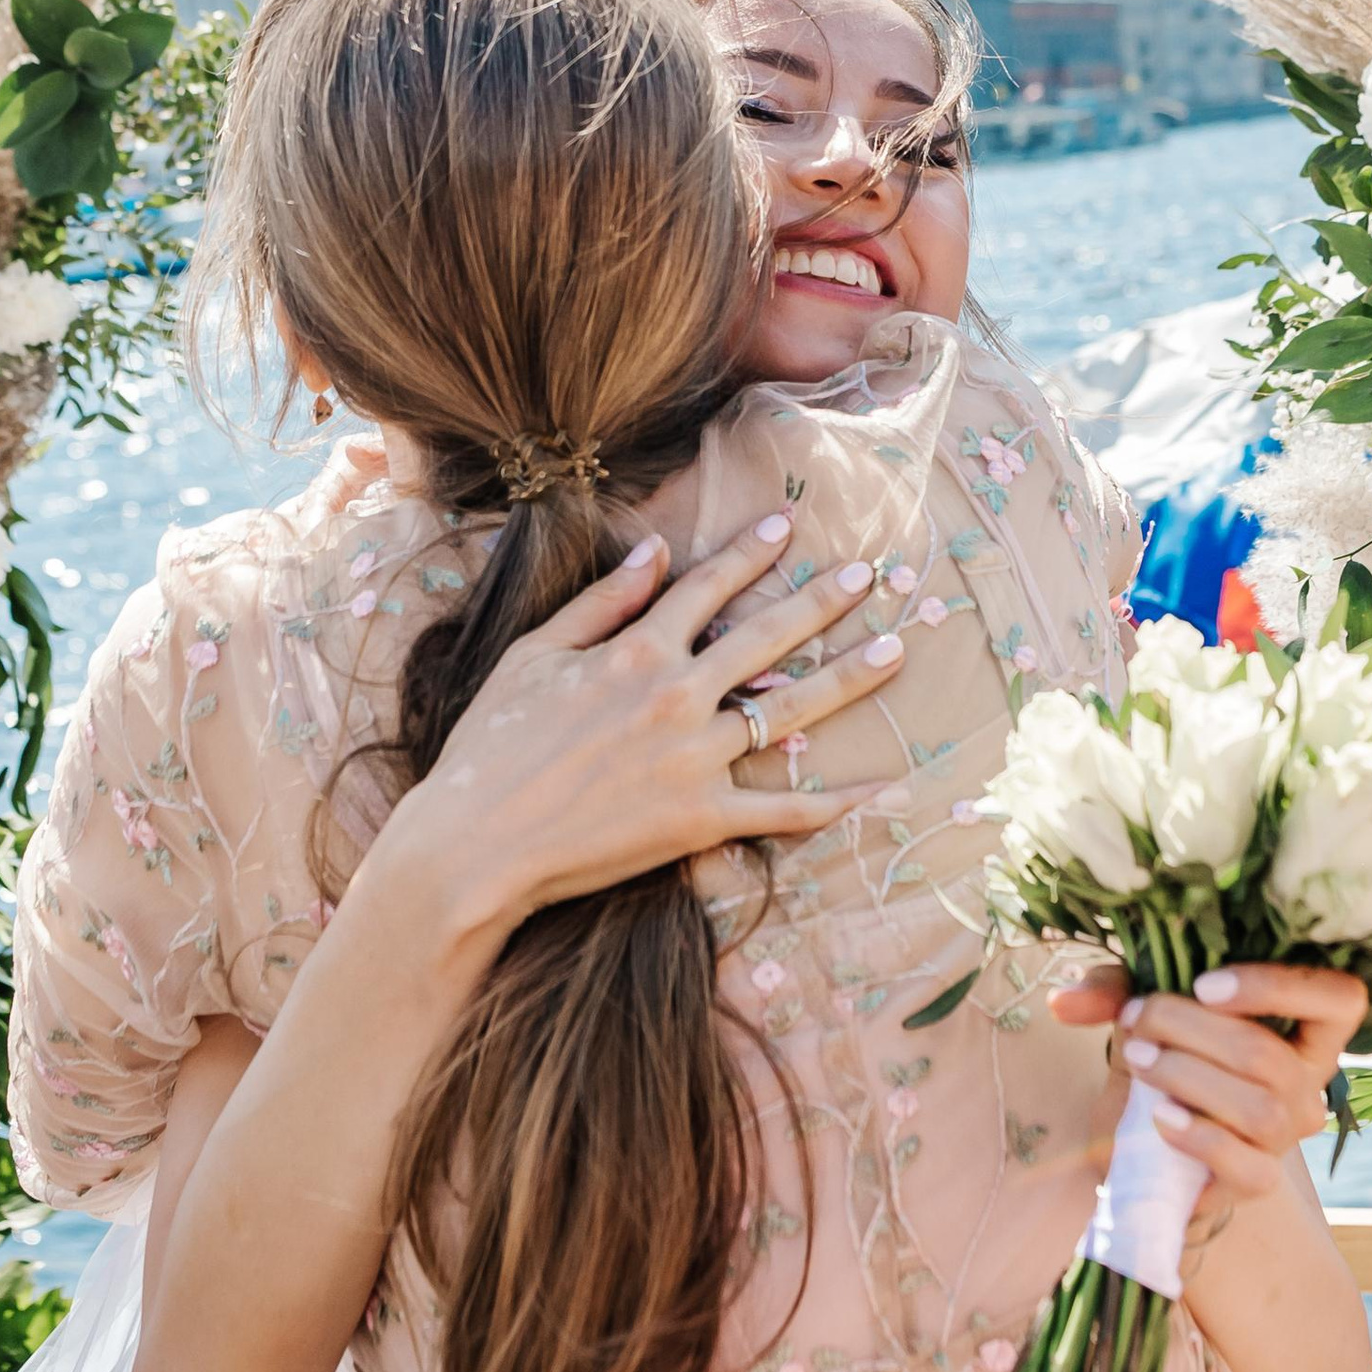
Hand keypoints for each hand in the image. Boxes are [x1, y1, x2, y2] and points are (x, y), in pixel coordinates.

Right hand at [365, 513, 909, 955]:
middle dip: (823, 601)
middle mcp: (677, 697)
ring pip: (790, 711)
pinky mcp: (702, 820)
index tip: (789, 525)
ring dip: (848, 679)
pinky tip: (885, 788)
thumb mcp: (533, 657)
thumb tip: (655, 549)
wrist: (475, 846)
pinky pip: (784, 811)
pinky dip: (837, 803)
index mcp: (635, 651)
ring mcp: (695, 760)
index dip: (751, 552)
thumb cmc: (490, 749)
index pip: (707, 587)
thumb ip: (600, 602)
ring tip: (896, 651)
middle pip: (768, 638)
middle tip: (871, 576)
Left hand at [1048, 960, 1369, 1211]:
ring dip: (1188, 1077)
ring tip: (1140, 1061)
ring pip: (1261, 1107)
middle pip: (1272, 1053)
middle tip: (1137, 1022)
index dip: (1281, 986)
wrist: (1148, 1149)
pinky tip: (1159, 1116)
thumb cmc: (1162, 1064)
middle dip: (1192, 1029)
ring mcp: (1287, 1136)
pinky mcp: (1258, 1180)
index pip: (1340, 998)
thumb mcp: (1143, 1015)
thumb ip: (1115, 994)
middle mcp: (1309, 1082)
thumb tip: (1066, 1001)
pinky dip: (1199, 1136)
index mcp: (1301, 1027)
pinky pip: (1246, 1165)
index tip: (1203, 984)